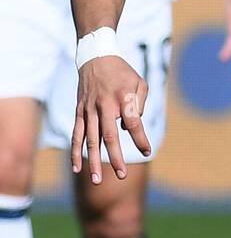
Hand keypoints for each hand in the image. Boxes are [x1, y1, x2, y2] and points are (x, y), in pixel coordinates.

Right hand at [71, 56, 149, 182]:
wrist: (95, 57)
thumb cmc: (122, 73)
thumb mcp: (140, 82)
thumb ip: (140, 105)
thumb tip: (130, 126)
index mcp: (123, 97)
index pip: (133, 123)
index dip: (140, 139)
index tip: (147, 151)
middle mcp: (104, 105)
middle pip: (109, 136)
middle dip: (116, 157)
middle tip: (121, 175)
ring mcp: (89, 109)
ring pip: (90, 139)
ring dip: (93, 161)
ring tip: (97, 180)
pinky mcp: (79, 112)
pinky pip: (77, 134)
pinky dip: (76, 151)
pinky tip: (77, 168)